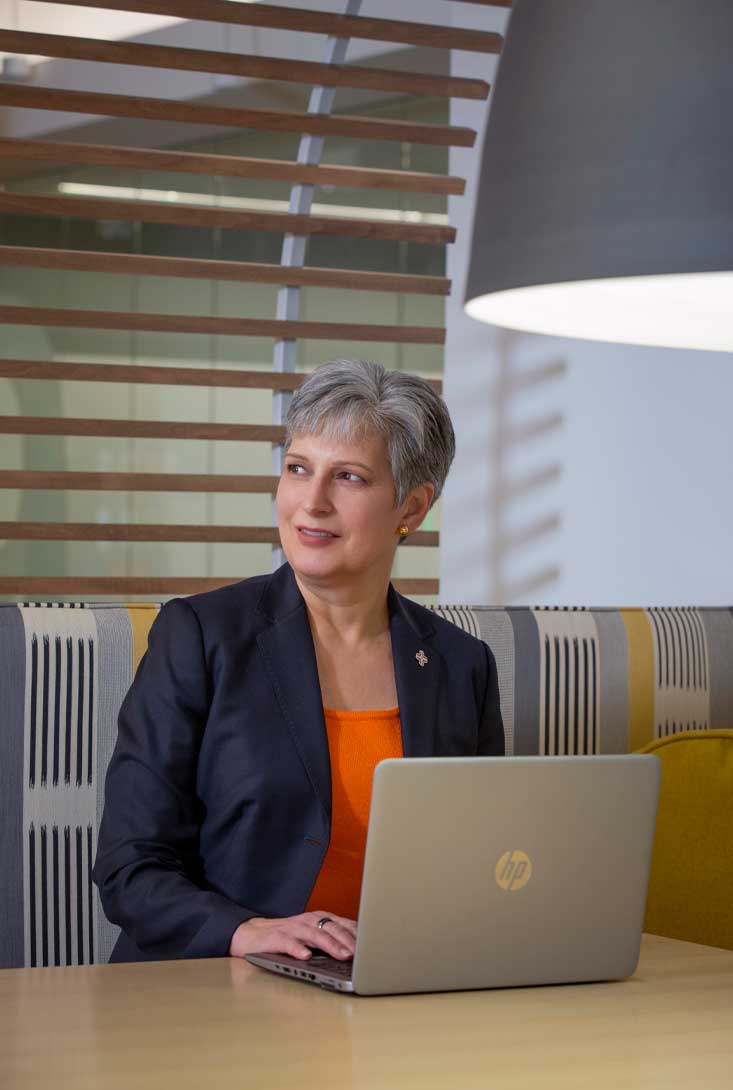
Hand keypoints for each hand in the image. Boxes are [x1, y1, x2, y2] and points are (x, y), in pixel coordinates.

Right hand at [229, 910, 356, 960]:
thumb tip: (360, 950)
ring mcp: (293, 928)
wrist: (254, 934)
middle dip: (349, 941)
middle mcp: (309, 921)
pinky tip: (306, 956)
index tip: (373, 945)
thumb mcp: (313, 934)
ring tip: (342, 955)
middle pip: (333, 929)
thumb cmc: (289, 936)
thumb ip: (333, 938)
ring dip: (331, 945)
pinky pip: (289, 943)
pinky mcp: (277, 938)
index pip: (344, 924)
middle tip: (362, 954)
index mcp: (320, 919)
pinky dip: (298, 949)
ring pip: (315, 935)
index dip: (359, 935)